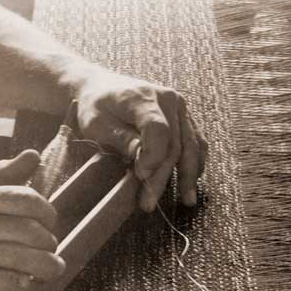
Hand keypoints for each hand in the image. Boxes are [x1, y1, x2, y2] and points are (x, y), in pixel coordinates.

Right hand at [0, 150, 64, 290]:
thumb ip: (3, 179)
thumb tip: (34, 155)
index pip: (23, 198)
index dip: (47, 212)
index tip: (51, 226)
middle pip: (23, 230)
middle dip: (47, 244)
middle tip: (54, 255)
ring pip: (11, 256)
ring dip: (39, 266)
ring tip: (50, 270)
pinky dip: (13, 283)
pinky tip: (22, 284)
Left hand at [74, 69, 207, 211]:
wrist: (100, 88)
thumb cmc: (94, 107)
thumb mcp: (96, 123)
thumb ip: (121, 139)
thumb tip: (143, 158)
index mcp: (142, 96)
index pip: (158, 130)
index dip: (153, 156)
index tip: (140, 176)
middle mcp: (167, 99)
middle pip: (174, 144)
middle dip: (163, 177)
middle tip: (149, 202)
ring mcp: (179, 107)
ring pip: (192, 145)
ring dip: (189, 176)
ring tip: (187, 201)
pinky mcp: (184, 117)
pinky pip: (196, 143)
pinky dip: (196, 164)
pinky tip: (191, 183)